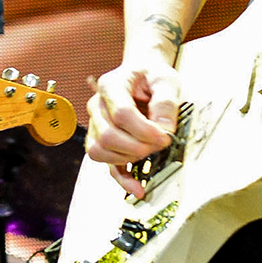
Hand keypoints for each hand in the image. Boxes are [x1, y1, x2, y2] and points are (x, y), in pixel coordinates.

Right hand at [85, 52, 182, 198]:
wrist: (143, 75)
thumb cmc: (151, 76)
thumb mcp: (165, 79)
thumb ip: (165, 102)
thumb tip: (163, 129)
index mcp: (111, 86)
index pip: (121, 114)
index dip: (144, 130)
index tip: (164, 137)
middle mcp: (97, 106)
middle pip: (108, 136)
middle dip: (138, 146)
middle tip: (160, 145)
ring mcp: (96, 124)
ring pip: (100, 151)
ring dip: (128, 158)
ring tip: (150, 153)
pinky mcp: (102, 140)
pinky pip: (105, 163)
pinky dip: (121, 178)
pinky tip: (137, 187)